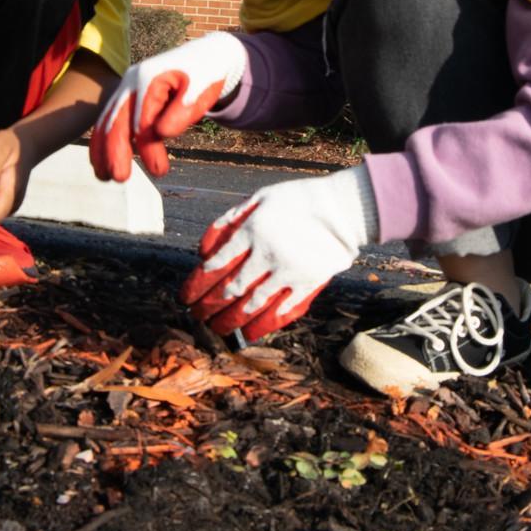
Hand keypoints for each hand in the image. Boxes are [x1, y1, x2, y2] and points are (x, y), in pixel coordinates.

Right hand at [91, 31, 248, 180]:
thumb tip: (162, 134)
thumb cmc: (204, 76)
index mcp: (149, 78)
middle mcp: (131, 82)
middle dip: (115, 151)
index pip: (144, 120)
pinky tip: (102, 163)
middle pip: (116, 120)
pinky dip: (103, 142)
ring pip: (106, 121)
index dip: (149, 148)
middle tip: (120, 178)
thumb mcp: (201, 91)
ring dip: (102, 150)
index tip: (160, 171)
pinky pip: (108, 121)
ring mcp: (125, 89)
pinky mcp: (125, 98)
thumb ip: (182, 112)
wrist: (203, 57)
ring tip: (105, 177)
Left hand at [182, 168, 377, 344]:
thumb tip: (205, 247)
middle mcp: (266, 255)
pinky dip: (264, 325)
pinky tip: (249, 333)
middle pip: (230, 288)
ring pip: (252, 305)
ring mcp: (288, 272)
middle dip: (208, 306)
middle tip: (196, 316)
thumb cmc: (299, 199)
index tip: (186, 296)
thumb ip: (231, 219)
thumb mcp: (261, 197)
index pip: (216, 264)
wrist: (343, 208)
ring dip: (231, 320)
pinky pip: (282, 310)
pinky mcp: (307, 284)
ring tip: (217, 329)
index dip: (198, 283)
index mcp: (252, 231)